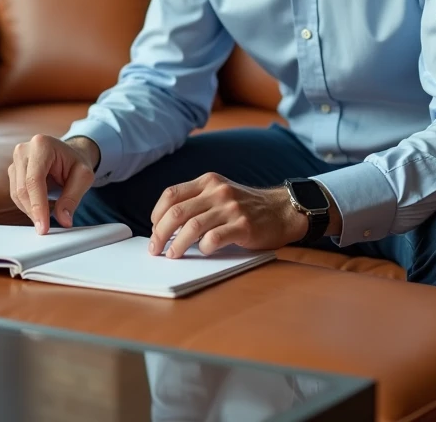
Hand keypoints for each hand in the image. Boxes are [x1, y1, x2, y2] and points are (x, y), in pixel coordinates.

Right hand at [8, 135, 99, 233]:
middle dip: (34, 212)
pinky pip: (16, 194)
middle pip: (23, 189)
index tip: (43, 227)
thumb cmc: (76, 163)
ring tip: (50, 213)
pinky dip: (28, 205)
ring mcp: (15, 160)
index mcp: (42, 145)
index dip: (38, 206)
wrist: (70, 154)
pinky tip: (42, 206)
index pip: (34, 180)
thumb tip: (63, 220)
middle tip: (46, 228)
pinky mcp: (13, 171)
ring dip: (31, 210)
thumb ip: (72, 198)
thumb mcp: (84, 177)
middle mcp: (24, 150)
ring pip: (17, 194)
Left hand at [148, 173, 307, 257]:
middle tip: (155, 248)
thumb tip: (165, 225)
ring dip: (177, 245)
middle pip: (177, 213)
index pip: (172, 195)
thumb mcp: (221, 193)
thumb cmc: (246, 206)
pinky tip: (203, 251)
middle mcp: (218, 192)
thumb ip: (198, 201)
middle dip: (160, 233)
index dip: (157, 214)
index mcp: (209, 182)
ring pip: (192, 227)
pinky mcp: (243, 226)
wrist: (282, 210)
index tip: (154, 228)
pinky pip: (214, 239)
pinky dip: (203, 247)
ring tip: (172, 255)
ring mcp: (231, 208)